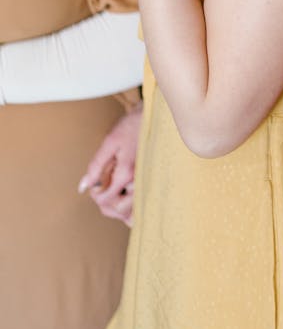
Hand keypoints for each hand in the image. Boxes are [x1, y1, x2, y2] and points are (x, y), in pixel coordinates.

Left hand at [78, 104, 142, 226]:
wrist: (152, 116)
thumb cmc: (131, 126)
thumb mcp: (109, 143)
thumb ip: (96, 166)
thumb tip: (84, 187)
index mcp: (126, 173)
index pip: (106, 200)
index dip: (96, 196)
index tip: (94, 186)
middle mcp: (139, 182)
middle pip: (120, 210)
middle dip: (107, 204)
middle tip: (101, 191)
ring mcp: (147, 182)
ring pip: (133, 212)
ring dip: (119, 209)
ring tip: (112, 198)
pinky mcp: (152, 181)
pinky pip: (143, 205)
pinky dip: (133, 209)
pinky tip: (127, 203)